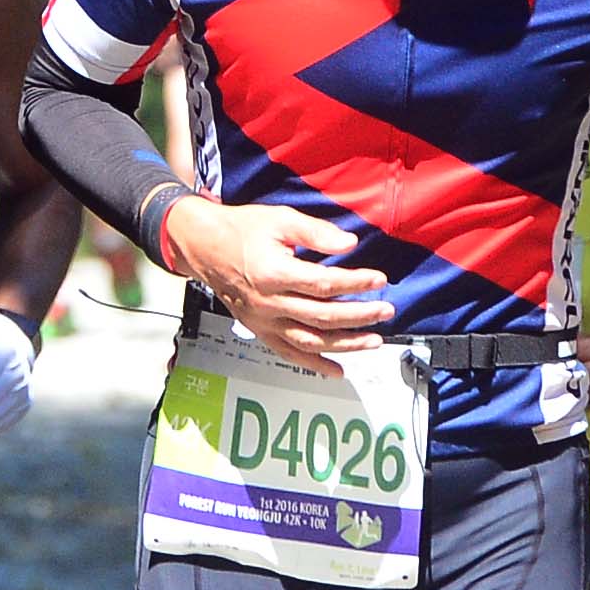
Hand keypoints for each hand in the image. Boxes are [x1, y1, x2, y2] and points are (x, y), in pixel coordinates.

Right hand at [159, 199, 391, 368]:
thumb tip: (350, 243)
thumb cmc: (243, 230)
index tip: (379, 280)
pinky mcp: (259, 331)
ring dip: (345, 345)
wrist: (204, 246)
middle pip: (322, 316)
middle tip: (386, 311)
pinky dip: (314, 365)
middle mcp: (268, 303)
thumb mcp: (280, 219)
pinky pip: (288, 354)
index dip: (355, 283)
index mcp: (274, 273)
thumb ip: (316, 232)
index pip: (324, 284)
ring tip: (373, 341)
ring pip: (309, 341)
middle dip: (359, 315)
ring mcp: (263, 321)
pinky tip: (337, 370)